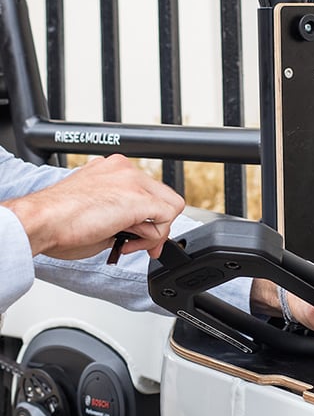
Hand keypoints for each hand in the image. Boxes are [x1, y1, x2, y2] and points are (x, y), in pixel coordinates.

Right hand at [1, 154, 184, 259]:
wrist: (42, 221)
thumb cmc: (58, 221)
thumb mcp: (98, 210)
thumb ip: (123, 214)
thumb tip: (139, 229)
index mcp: (112, 169)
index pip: (149, 191)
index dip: (149, 218)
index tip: (140, 236)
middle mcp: (124, 169)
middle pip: (164, 198)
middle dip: (157, 226)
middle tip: (144, 245)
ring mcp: (132, 180)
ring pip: (170, 208)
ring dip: (154, 233)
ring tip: (129, 243)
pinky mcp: (139, 197)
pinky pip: (166, 219)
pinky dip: (153, 237)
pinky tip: (129, 243)